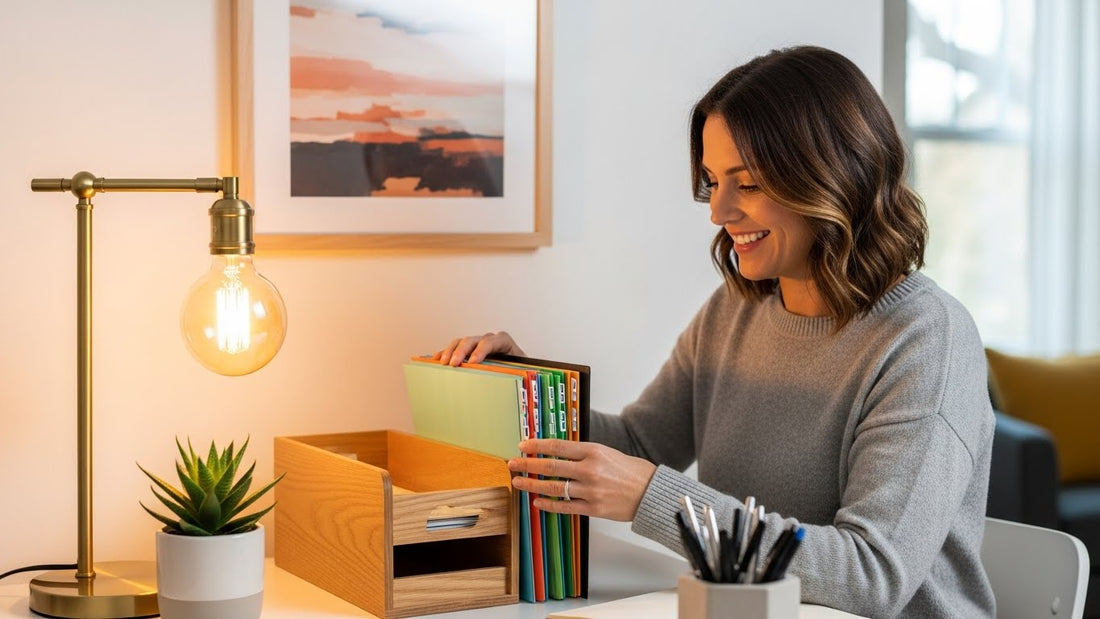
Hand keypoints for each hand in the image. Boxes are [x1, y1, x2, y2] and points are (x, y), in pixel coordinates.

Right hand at [434, 331, 524, 365]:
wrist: (519, 373)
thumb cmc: (520, 372)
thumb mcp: (519, 373)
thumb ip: (513, 374)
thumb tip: (506, 384)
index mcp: (504, 343)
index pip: (493, 341)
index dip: (482, 349)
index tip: (473, 361)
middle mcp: (490, 341)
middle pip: (473, 340)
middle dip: (462, 351)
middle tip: (454, 363)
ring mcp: (478, 345)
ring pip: (461, 342)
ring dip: (450, 351)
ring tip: (442, 362)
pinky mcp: (469, 351)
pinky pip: (455, 349)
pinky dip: (445, 353)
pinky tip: (437, 360)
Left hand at [508, 439, 656, 521]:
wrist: (651, 493)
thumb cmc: (631, 471)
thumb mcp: (607, 452)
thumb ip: (584, 454)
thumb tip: (558, 453)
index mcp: (594, 452)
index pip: (557, 446)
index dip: (536, 445)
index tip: (523, 446)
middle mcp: (590, 470)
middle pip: (551, 466)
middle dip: (528, 465)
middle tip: (513, 464)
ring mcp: (590, 491)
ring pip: (553, 487)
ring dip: (532, 485)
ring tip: (518, 482)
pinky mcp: (593, 509)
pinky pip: (564, 506)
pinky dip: (549, 504)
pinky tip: (537, 502)